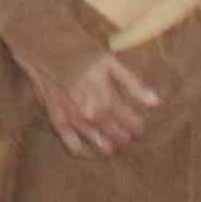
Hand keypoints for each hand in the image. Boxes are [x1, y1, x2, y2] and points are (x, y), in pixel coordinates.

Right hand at [44, 49, 164, 158]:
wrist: (44, 49)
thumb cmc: (79, 53)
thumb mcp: (111, 63)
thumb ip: (134, 84)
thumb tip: (156, 102)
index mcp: (107, 102)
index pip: (134, 126)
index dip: (140, 125)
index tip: (140, 121)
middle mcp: (92, 118)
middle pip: (120, 138)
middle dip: (128, 135)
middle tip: (129, 129)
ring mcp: (75, 123)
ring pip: (102, 147)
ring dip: (112, 145)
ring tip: (115, 140)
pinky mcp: (59, 123)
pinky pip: (75, 148)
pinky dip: (86, 152)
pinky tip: (92, 150)